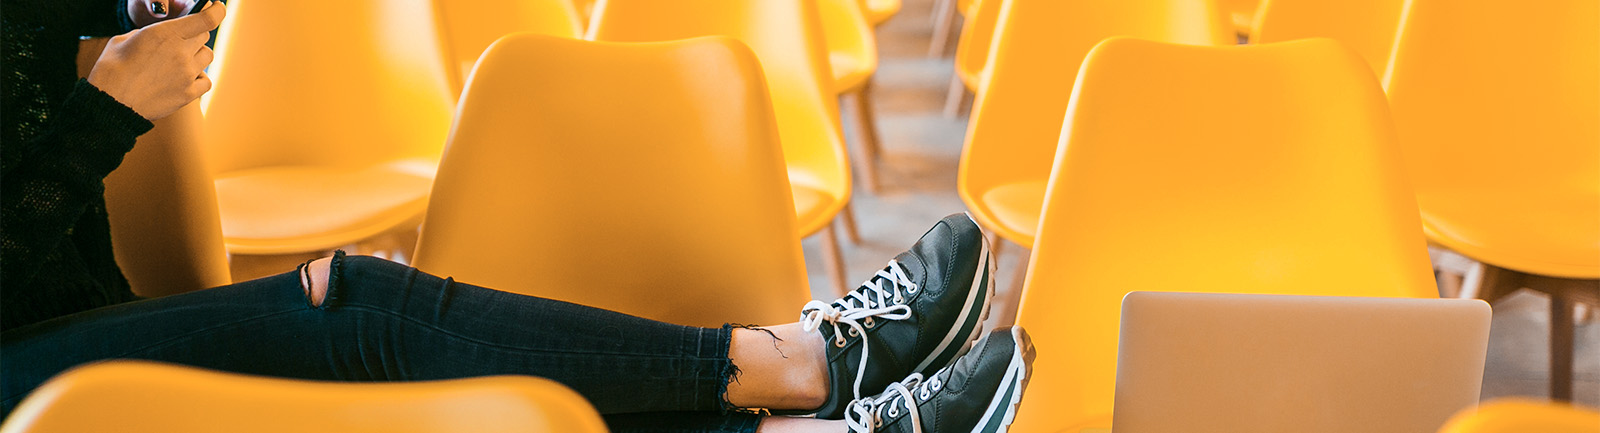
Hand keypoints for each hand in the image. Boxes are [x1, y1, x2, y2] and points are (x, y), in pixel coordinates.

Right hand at [88, 1, 224, 119]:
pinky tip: (184, 78)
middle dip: (194, 34)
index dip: (217, 11)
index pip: (207, 19)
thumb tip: (163, 35)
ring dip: (197, 55)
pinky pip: (206, 80)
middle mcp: (181, 52)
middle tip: (178, 41)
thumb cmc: (112, 70)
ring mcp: (187, 74)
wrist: (110, 103)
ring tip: (178, 61)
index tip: (217, 7)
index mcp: (165, 34)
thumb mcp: (124, 40)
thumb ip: (149, 33)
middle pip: (204, 35)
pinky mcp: (188, 93)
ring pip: (207, 56)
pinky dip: (199, 77)